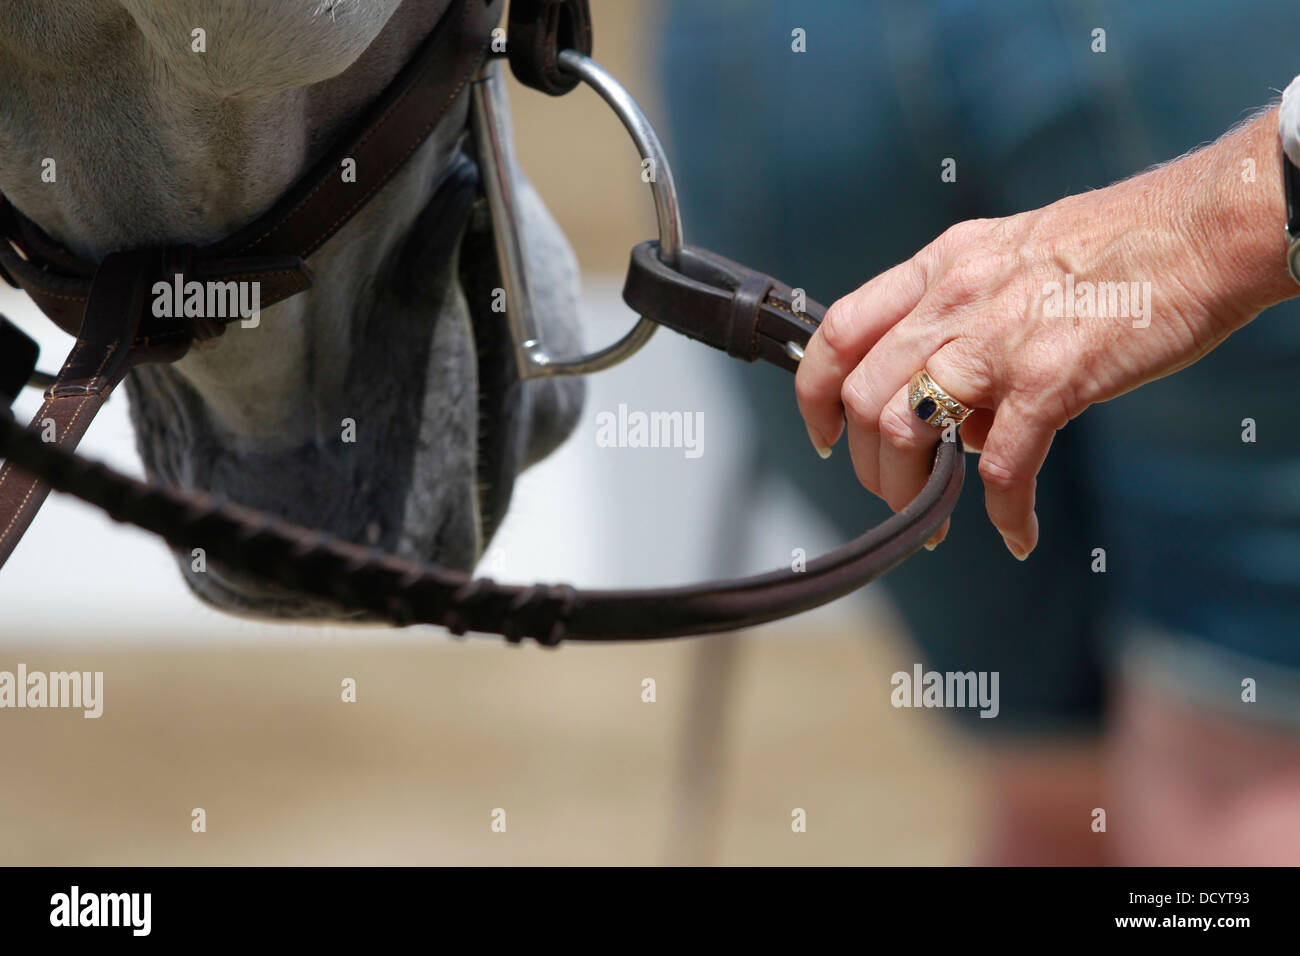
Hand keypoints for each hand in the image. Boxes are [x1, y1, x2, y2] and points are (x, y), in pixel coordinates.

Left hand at [795, 108, 1294, 558]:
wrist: (1200, 229)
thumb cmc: (1114, 245)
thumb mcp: (1007, 260)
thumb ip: (961, 323)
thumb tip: (955, 415)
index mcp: (938, 269)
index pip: (838, 333)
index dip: (814, 395)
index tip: (826, 438)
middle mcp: (952, 301)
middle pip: (863, 398)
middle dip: (868, 465)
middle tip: (895, 495)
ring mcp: (997, 340)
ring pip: (907, 432)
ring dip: (913, 494)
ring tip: (934, 524)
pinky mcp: (1052, 378)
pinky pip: (1001, 466)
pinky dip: (1002, 512)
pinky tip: (1018, 533)